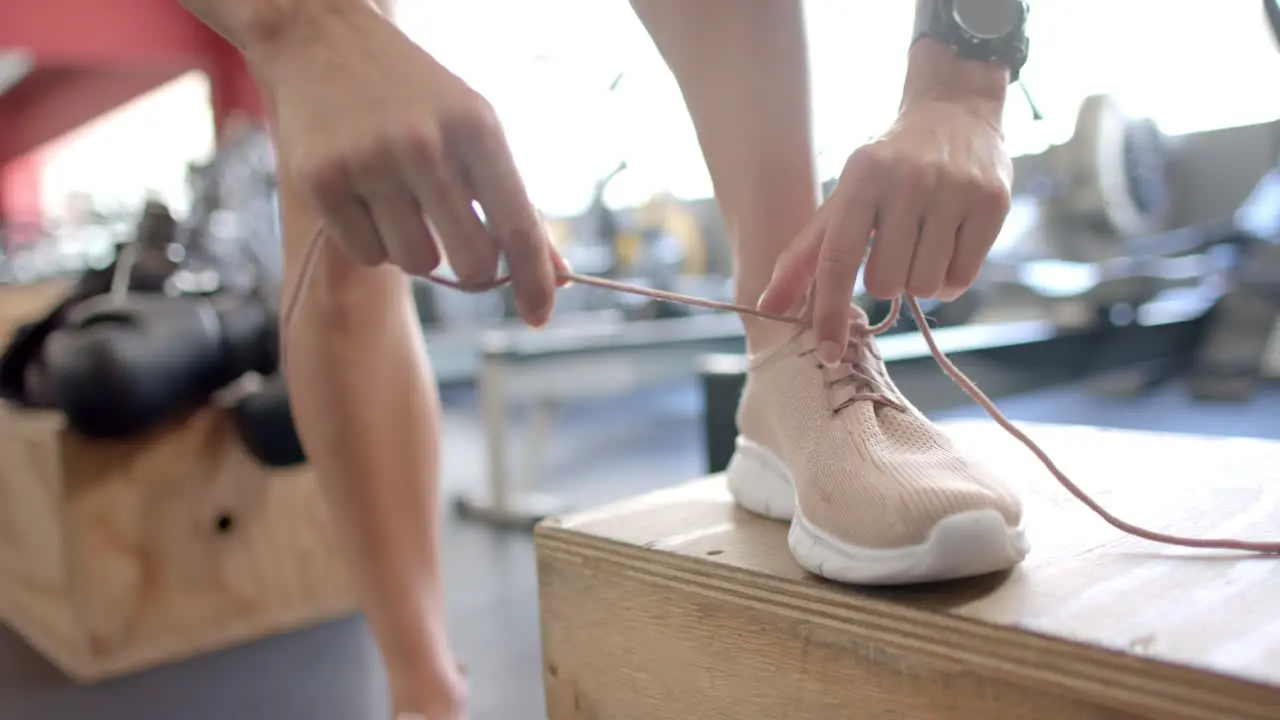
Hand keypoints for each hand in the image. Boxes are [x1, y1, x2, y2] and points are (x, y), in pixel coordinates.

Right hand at [253, 4, 563, 325]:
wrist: (322, 40)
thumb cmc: (416, 95)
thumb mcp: (476, 129)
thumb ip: (515, 202)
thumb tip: (557, 274)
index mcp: (476, 128)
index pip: (518, 227)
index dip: (534, 281)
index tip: (539, 316)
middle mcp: (424, 144)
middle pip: (472, 262)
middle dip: (473, 267)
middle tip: (460, 242)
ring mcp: (369, 163)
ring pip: (418, 263)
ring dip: (419, 248)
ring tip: (404, 200)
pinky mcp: (322, 181)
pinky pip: (369, 255)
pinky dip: (375, 240)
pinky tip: (366, 193)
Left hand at [759, 97, 1011, 364]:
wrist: (955, 111)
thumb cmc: (887, 166)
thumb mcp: (843, 199)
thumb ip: (804, 255)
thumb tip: (767, 306)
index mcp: (861, 178)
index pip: (838, 259)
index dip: (829, 312)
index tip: (826, 353)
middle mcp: (908, 181)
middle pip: (887, 283)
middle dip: (887, 279)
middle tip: (895, 246)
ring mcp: (954, 190)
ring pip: (926, 286)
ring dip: (920, 278)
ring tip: (923, 240)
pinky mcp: (992, 202)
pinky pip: (962, 278)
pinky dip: (951, 276)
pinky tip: (948, 243)